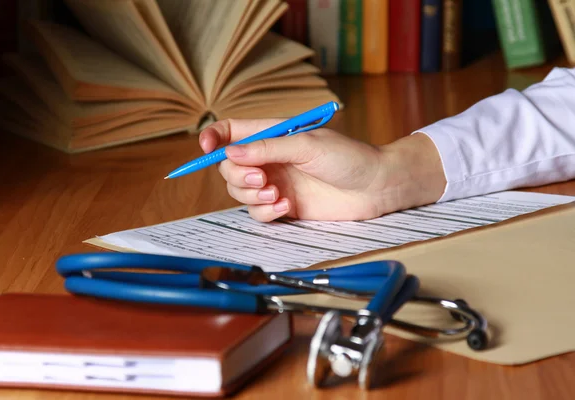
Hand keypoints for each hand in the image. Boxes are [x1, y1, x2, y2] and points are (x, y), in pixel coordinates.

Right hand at [198, 119, 445, 221]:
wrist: (376, 187)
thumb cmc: (348, 157)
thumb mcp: (306, 145)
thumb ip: (267, 148)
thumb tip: (229, 152)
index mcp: (272, 135)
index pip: (232, 131)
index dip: (213, 138)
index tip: (205, 149)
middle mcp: (269, 159)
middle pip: (230, 168)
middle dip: (239, 176)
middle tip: (262, 180)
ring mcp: (276, 183)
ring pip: (240, 194)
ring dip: (253, 197)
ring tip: (279, 195)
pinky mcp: (284, 207)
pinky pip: (259, 213)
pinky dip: (267, 212)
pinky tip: (287, 207)